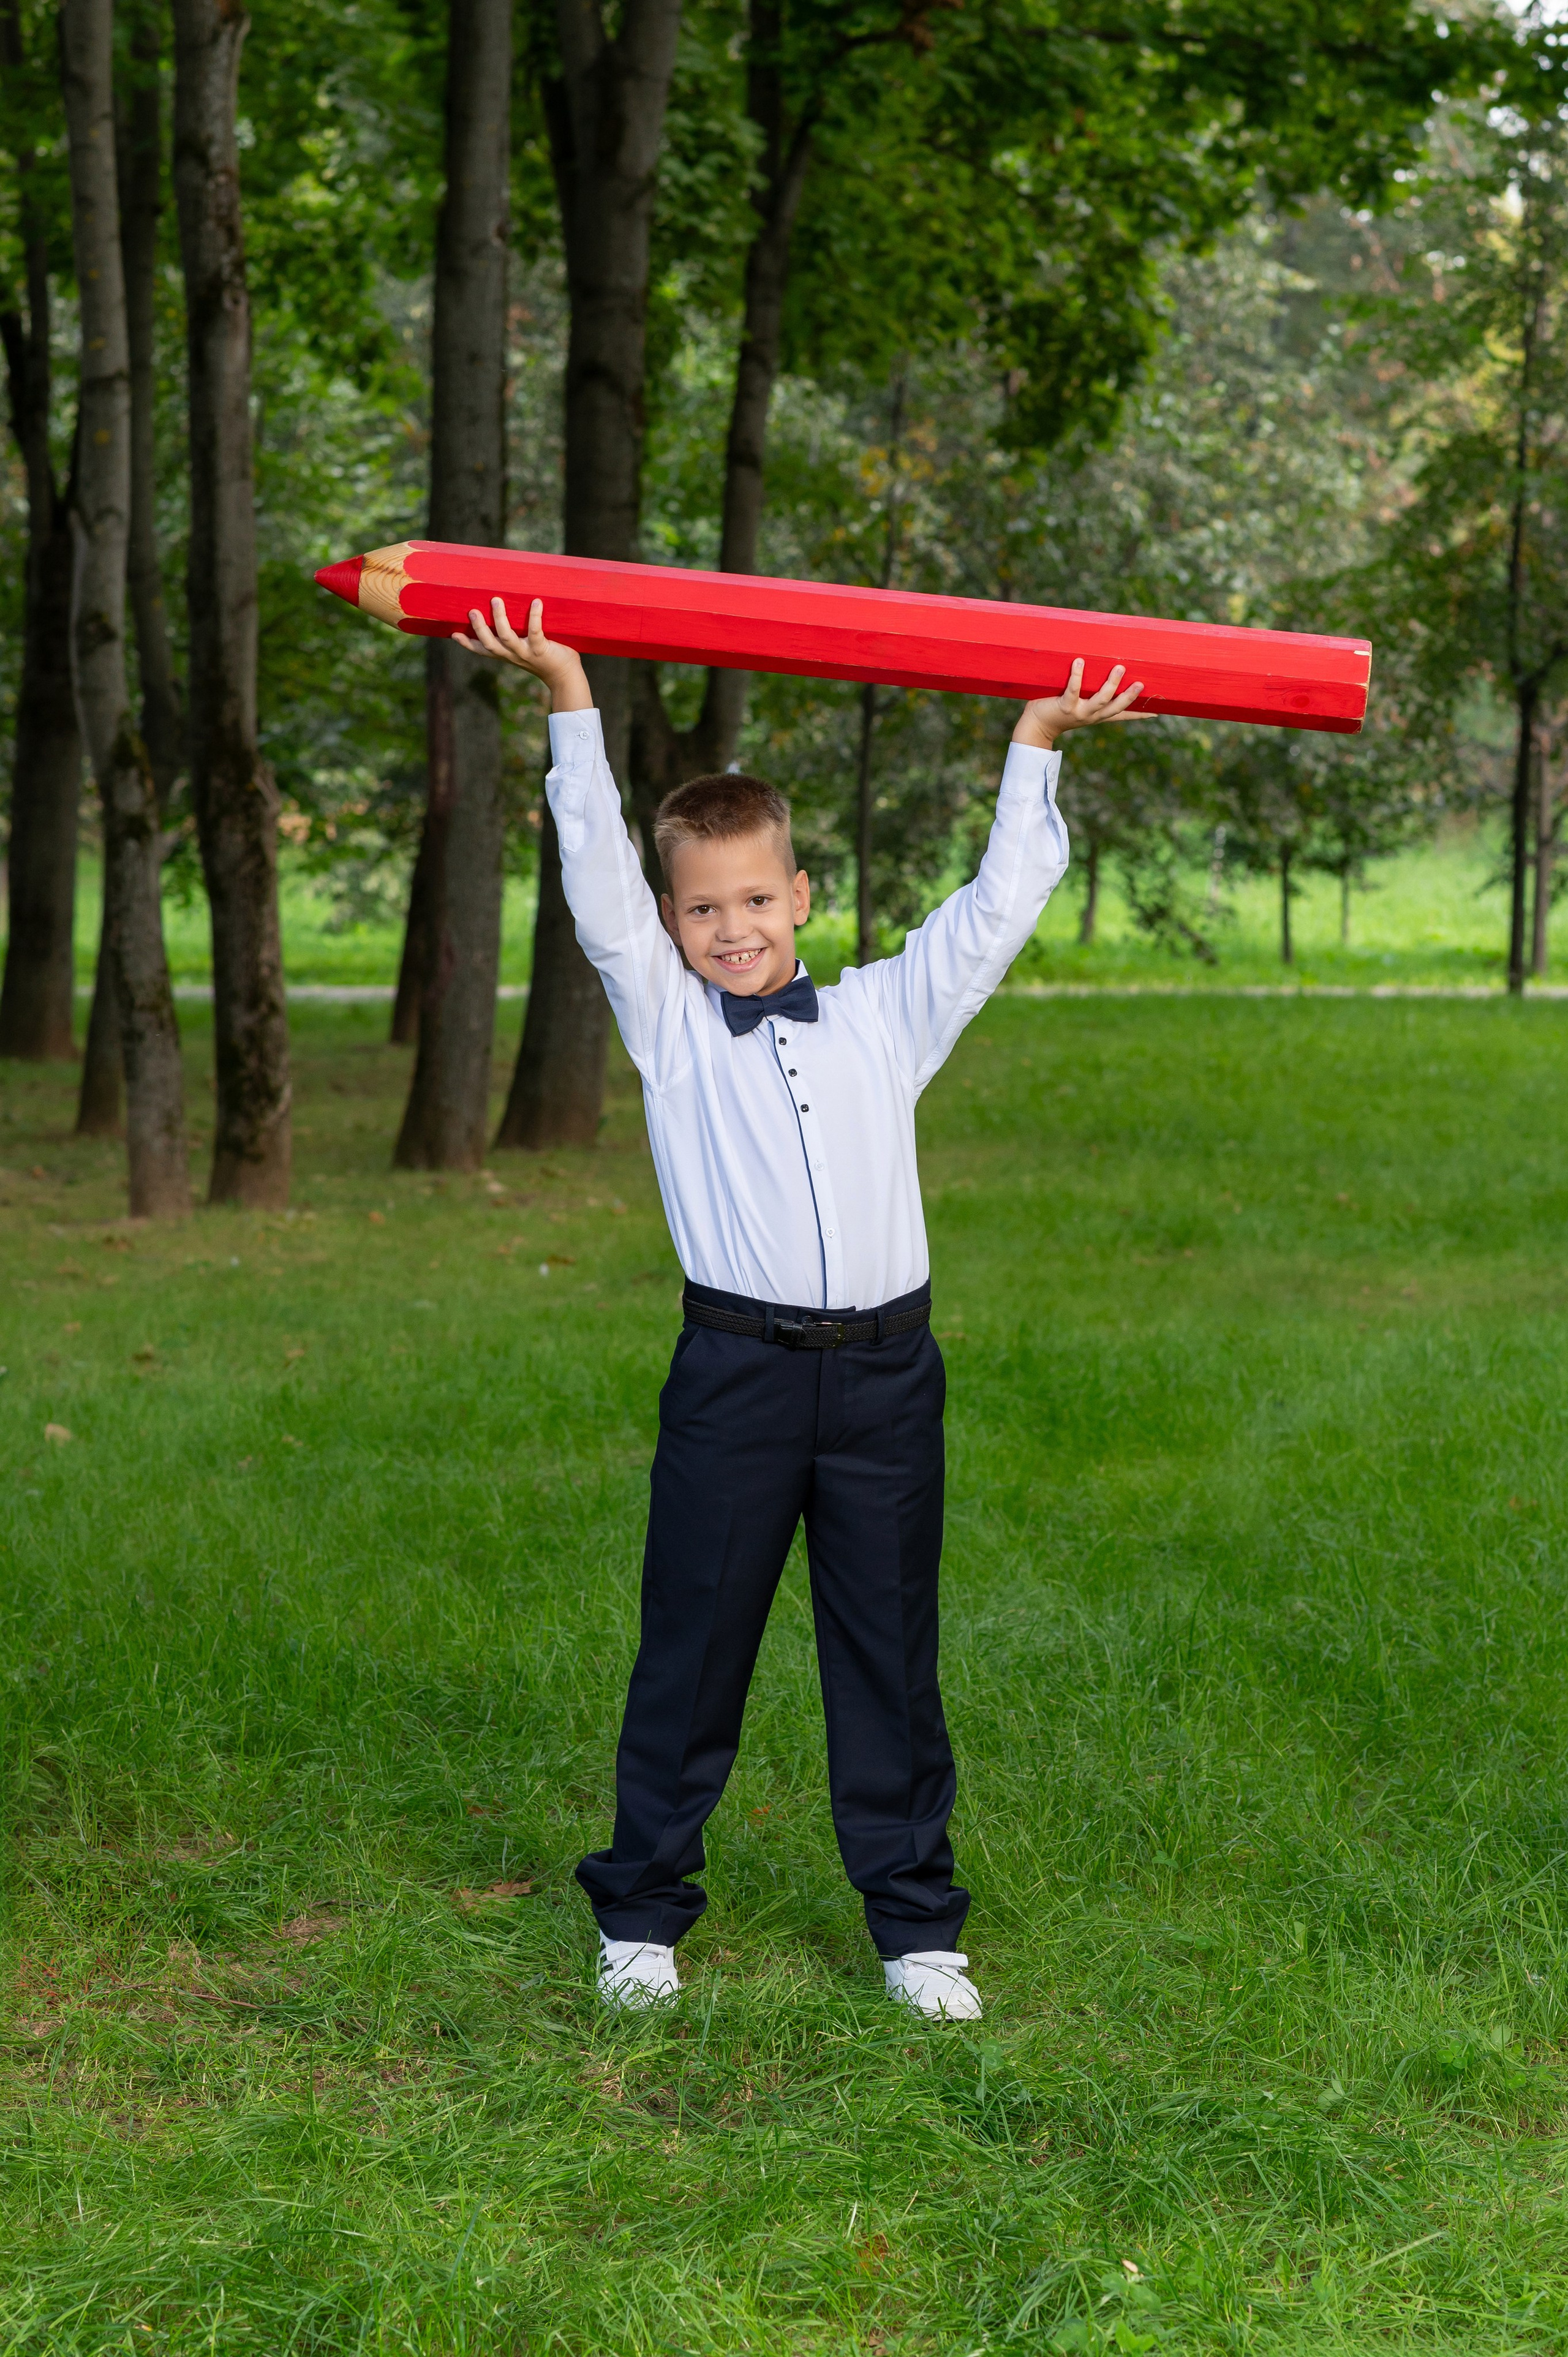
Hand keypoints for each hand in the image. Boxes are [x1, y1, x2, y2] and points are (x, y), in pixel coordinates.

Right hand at [453, 596, 591, 711]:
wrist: (565, 676)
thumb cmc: (546, 658)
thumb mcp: (525, 649)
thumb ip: (516, 635)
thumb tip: (509, 610)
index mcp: (506, 655)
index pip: (482, 650)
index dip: (467, 644)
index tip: (453, 634)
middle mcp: (512, 655)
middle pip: (490, 643)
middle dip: (479, 628)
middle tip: (472, 611)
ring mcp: (526, 653)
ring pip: (507, 637)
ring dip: (500, 619)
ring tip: (495, 600)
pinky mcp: (541, 650)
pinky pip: (535, 632)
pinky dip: (535, 616)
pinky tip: (536, 602)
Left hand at [1013, 658, 1151, 749]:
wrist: (1035, 726)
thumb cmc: (1055, 711)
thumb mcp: (1077, 704)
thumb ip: (1087, 692)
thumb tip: (1093, 666)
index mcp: (1096, 716)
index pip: (1121, 715)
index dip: (1138, 714)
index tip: (1157, 712)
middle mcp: (1091, 716)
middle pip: (1115, 708)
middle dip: (1129, 697)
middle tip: (1141, 683)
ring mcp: (1078, 712)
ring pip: (1100, 700)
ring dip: (1111, 685)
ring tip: (1119, 668)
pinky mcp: (1064, 707)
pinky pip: (1073, 690)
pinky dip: (1077, 676)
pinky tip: (1079, 662)